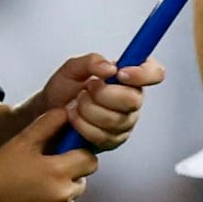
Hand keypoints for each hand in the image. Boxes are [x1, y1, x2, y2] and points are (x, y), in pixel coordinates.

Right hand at [0, 119, 99, 201]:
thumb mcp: (22, 142)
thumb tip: (68, 111)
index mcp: (59, 170)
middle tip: (39, 178)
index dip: (78, 158)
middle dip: (66, 180)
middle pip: (80, 184)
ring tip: (29, 197)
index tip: (63, 160)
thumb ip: (48, 124)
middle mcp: (62, 196)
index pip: (90, 162)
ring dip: (56, 200)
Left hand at [23, 51, 164, 153]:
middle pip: (132, 100)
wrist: (47, 114)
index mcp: (129, 77)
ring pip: (115, 119)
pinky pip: (103, 136)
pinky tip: (73, 118)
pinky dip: (82, 125)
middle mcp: (133, 100)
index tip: (120, 74)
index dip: (143, 74)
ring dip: (87, 110)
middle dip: (102, 94)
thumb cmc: (63, 90)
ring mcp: (125, 122)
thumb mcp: (72, 69)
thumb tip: (110, 68)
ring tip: (75, 103)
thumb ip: (91, 61)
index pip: (154, 73)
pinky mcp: (113, 140)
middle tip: (85, 89)